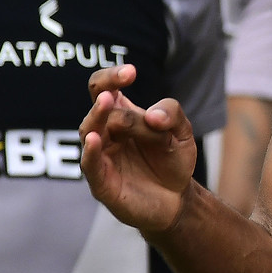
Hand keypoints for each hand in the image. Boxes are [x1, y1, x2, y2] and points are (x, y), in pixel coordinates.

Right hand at [80, 65, 198, 234]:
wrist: (178, 199)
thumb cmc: (173, 161)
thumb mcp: (182, 132)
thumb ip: (172, 114)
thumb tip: (152, 115)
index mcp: (121, 115)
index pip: (103, 88)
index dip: (111, 77)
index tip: (130, 73)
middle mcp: (106, 133)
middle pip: (98, 110)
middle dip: (108, 102)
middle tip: (113, 94)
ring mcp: (101, 157)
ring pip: (89, 132)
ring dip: (96, 117)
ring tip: (106, 103)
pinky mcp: (102, 183)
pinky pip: (90, 165)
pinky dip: (89, 152)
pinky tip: (94, 139)